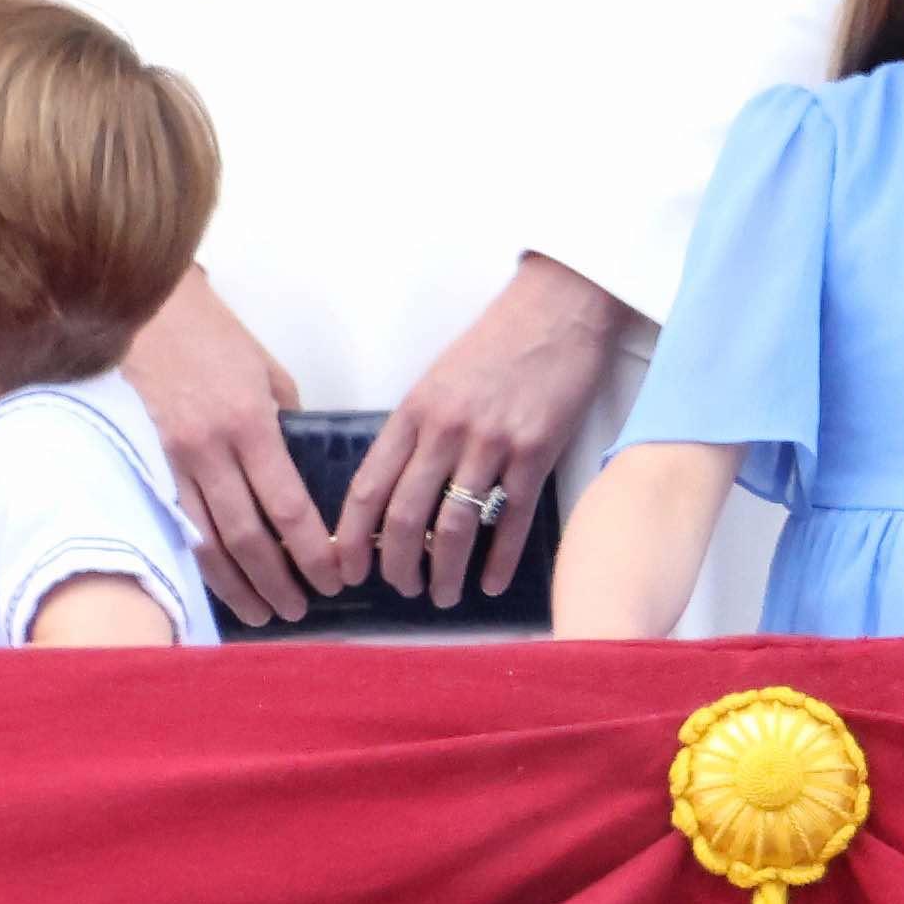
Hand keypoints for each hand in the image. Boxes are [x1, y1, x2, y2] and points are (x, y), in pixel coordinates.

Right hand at [119, 271, 337, 625]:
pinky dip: (202, 563)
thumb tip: (300, 473)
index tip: (335, 576)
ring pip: (207, 543)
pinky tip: (221, 585)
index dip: (312, 550)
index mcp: (250, 423)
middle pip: (247, 537)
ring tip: (264, 612)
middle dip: (278, 581)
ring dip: (238, 586)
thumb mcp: (268, 373)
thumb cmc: (217, 337)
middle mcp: (210, 449)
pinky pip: (180, 526)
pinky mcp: (151, 466)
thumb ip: (285, 425)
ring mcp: (175, 462)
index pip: (286, 505)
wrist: (148, 311)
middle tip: (303, 609)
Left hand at [341, 255, 630, 608]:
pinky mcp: (537, 451)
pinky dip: (499, 560)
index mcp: (413, 412)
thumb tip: (395, 493)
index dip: (352, 538)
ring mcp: (492, 442)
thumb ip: (415, 432)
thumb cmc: (496, 343)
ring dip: (446, 572)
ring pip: (456, 526)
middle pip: (406, 517)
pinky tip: (490, 584)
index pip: (368, 487)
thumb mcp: (438, 380)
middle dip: (397, 566)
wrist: (557, 308)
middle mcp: (446, 430)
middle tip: (400, 590)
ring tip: (443, 595)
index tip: (346, 569)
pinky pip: (512, 520)